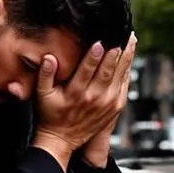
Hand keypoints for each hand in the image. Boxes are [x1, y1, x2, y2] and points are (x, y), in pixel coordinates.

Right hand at [33, 34, 135, 168]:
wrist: (63, 139)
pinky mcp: (116, 106)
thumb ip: (45, 75)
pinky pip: (124, 84)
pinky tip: (129, 57)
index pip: (87, 70)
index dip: (94, 56)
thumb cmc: (51, 114)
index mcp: (76, 93)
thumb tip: (49, 58)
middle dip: (116, 51)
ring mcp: (107, 103)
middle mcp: (94, 98)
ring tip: (131, 39)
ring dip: (127, 57)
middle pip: (108, 70)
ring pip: (120, 75)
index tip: (100, 42)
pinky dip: (128, 70)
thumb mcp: (42, 95)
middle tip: (123, 33)